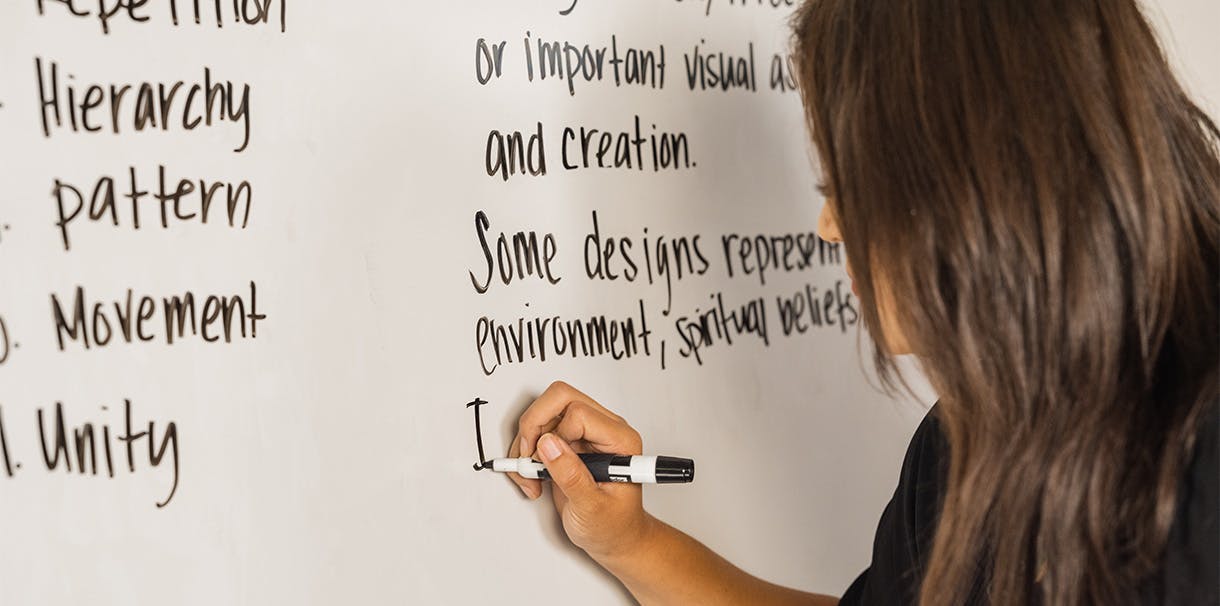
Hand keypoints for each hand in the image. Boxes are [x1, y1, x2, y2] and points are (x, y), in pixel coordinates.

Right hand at [508, 381, 651, 560]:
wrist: (613, 538)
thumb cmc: (614, 525)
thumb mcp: (592, 507)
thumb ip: (571, 475)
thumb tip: (548, 444)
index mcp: (619, 440)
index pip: (579, 412)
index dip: (557, 436)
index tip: (549, 462)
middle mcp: (602, 430)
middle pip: (559, 398)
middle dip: (534, 427)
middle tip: (528, 458)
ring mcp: (583, 434)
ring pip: (543, 413)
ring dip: (525, 446)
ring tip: (531, 479)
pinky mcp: (566, 443)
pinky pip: (537, 433)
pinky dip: (525, 455)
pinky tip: (532, 478)